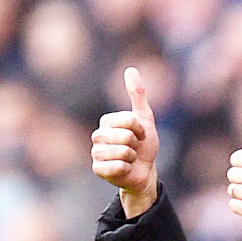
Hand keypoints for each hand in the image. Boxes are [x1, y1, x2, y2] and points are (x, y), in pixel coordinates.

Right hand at [91, 67, 159, 217]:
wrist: (144, 171)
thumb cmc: (144, 145)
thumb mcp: (145, 118)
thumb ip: (137, 94)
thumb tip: (130, 69)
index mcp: (107, 121)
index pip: (128, 120)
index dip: (140, 129)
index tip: (140, 135)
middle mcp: (97, 136)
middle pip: (125, 136)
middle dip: (136, 144)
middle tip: (134, 149)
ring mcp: (96, 153)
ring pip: (122, 152)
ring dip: (132, 158)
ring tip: (129, 159)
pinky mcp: (98, 169)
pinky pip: (117, 167)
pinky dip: (126, 169)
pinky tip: (124, 169)